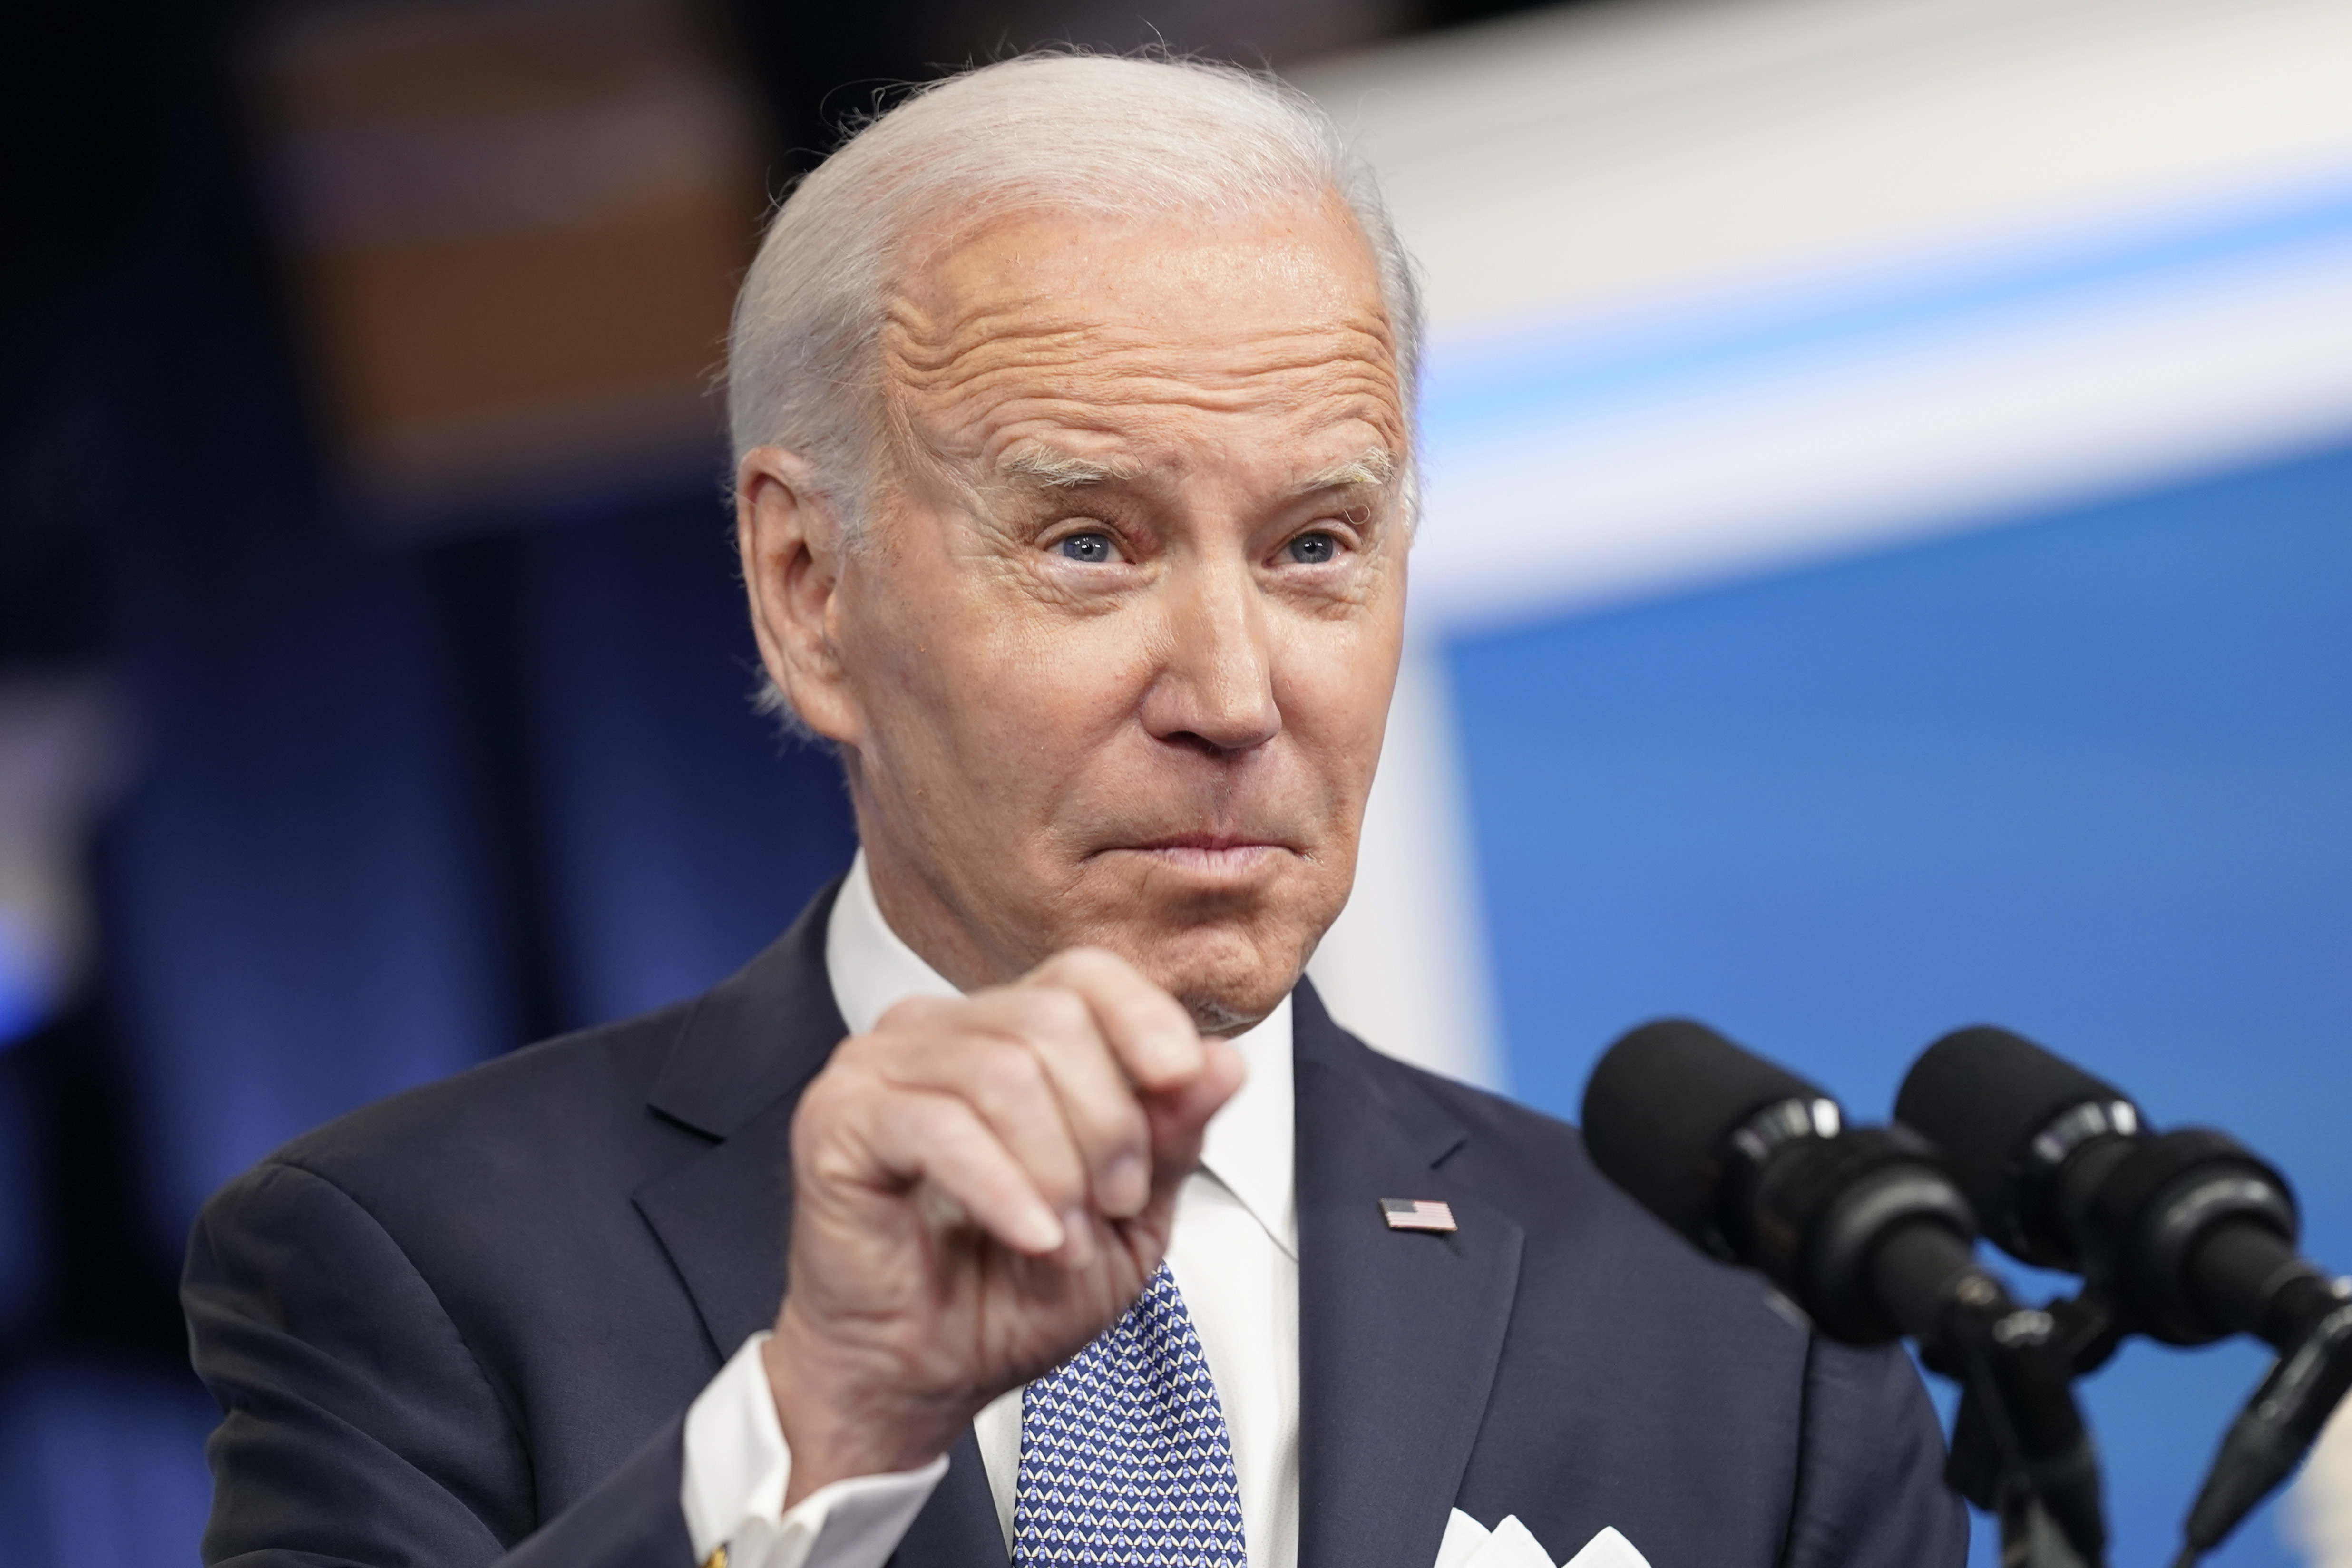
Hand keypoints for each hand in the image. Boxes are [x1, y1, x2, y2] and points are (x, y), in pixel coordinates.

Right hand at [763, 947, 1244, 1502]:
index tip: (1180, 1086)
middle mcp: (939, 1030)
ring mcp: (879, 1065)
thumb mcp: (1127, 1218)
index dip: (1145, 1023)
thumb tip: (1226, 1061)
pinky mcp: (838, 1118)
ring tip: (1064, 1239)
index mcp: (1008, 1033)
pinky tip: (1028, 1235)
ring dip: (1058, 1169)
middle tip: (1111, 1207)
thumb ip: (1171, 1136)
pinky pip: (939, 1125)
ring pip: (1004, 1070)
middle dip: (1109, 1125)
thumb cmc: (1007, 1292)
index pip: (1087, 975)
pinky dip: (1002, 1188)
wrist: (918, 1374)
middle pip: (1056, 1018)